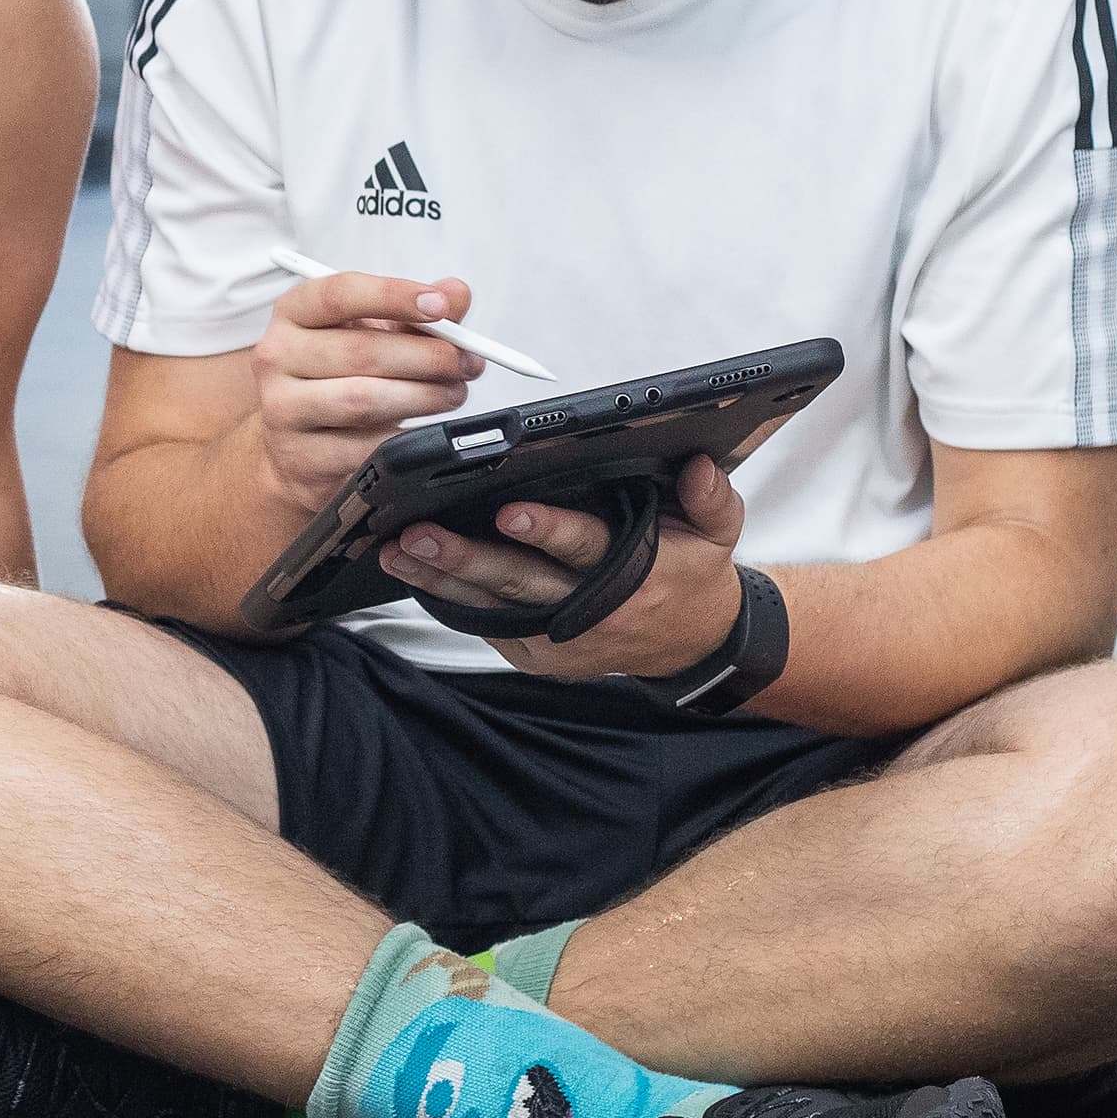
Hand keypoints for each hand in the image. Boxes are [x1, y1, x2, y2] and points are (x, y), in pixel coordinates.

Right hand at [249, 268, 487, 509]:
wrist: (294, 450)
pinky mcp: (300, 457)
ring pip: (363, 400)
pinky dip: (405, 437)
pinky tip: (425, 430)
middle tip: (464, 363)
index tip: (440, 305)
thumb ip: (416, 313)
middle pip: (360, 351)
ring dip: (423, 397)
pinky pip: (364, 446)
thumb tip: (456, 294)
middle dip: (426, 356)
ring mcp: (282, 409)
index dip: (393, 296)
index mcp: (294, 313)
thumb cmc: (337, 380)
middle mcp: (277, 356)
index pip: (340, 294)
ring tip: (452, 394)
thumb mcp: (372, 336)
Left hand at [376, 456, 750, 680]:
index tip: (508, 511)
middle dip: (464, 557)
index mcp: (630, 572)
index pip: (583, 546)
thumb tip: (699, 464)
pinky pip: (486, 624)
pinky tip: (412, 574)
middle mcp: (586, 609)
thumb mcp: (720, 534)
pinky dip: (448, 601)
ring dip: (440, 579)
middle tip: (417, 533)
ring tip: (396, 551)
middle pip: (517, 581)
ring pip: (489, 606)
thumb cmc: (693, 574)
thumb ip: (712, 498)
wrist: (689, 643)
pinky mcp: (535, 653)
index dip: (546, 530)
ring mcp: (556, 638)